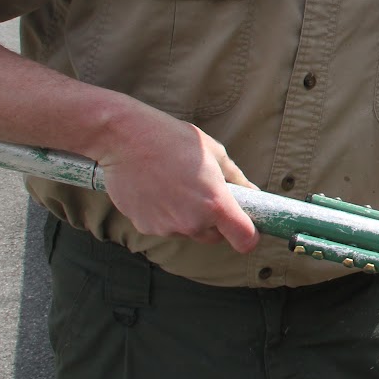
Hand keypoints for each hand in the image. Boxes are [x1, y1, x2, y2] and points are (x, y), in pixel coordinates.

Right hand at [95, 104, 258, 252]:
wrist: (125, 138)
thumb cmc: (172, 139)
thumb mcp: (214, 152)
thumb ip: (237, 178)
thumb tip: (253, 193)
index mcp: (215, 204)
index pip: (245, 240)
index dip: (249, 235)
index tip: (247, 225)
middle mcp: (192, 222)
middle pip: (215, 237)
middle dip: (215, 221)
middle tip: (205, 192)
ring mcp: (167, 228)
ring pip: (188, 230)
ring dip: (188, 216)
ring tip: (176, 184)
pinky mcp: (145, 227)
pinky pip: (165, 226)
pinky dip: (165, 214)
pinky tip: (157, 189)